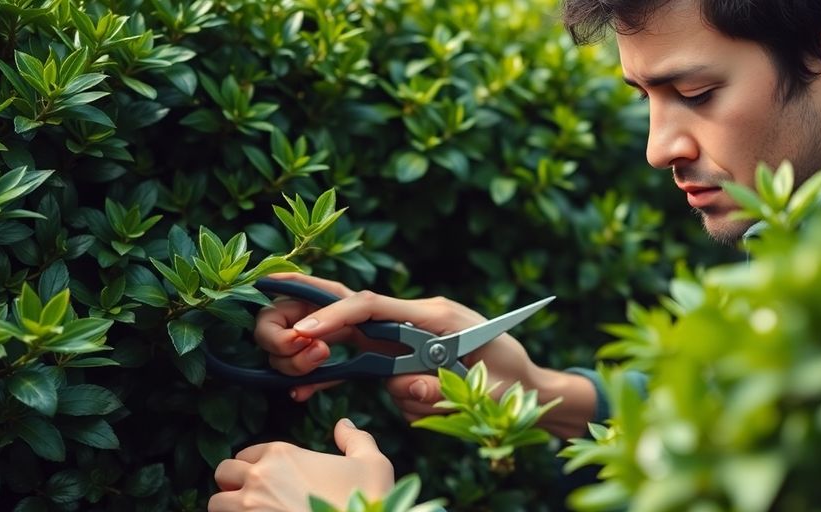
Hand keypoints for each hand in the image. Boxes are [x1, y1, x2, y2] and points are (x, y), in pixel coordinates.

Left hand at [208, 419, 393, 510]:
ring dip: (228, 507)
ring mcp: (249, 510)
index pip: (246, 453)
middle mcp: (259, 479)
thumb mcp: (372, 464)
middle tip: (252, 496)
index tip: (267, 478)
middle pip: (223, 474)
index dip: (254, 465)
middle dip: (233, 484)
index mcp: (282, 455)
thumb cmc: (366, 500)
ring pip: (216, 503)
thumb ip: (356, 440)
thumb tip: (344, 425)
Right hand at [254, 273, 540, 414]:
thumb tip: (404, 389)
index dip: (333, 315)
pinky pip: (361, 364)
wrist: (529, 385)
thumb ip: (438, 386)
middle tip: (291, 343)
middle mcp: (412, 318)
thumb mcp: (479, 385)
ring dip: (331, 361)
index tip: (305, 334)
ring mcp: (405, 337)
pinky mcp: (401, 358)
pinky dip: (333, 375)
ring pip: (349, 340)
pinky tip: (303, 389)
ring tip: (334, 383)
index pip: (371, 305)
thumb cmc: (510, 379)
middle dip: (309, 316)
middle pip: (349, 305)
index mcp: (431, 314)